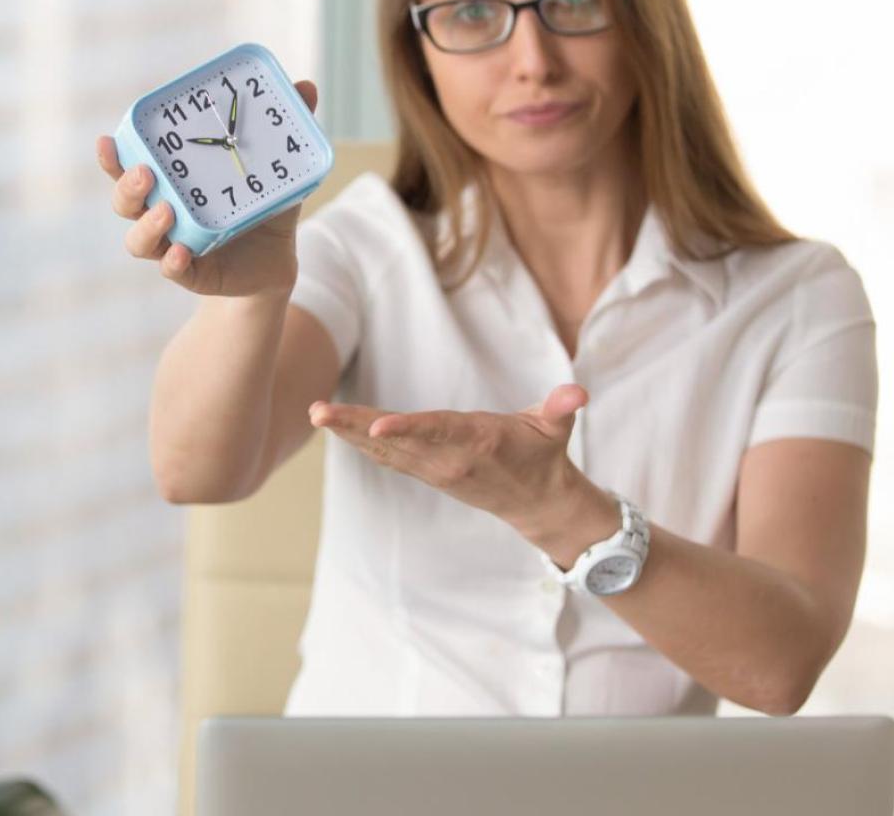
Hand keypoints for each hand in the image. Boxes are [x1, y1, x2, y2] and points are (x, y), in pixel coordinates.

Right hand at [96, 79, 317, 297]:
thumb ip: (283, 131)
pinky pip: (173, 270)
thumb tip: (306, 86)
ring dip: (147, 226)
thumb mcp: (273, 167)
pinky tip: (181, 252)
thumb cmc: (261, 205)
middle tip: (145, 172)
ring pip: (139, 241)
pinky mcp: (192, 274)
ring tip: (166, 210)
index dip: (112, 156)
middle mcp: (161, 213)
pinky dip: (173, 263)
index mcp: (170, 183)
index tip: (108, 140)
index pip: (128, 166)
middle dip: (126, 186)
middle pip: (125, 202)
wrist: (276, 258)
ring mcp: (173, 245)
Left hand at [309, 383, 616, 561]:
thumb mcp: (557, 428)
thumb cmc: (544, 453)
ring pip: (382, 451)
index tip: (375, 427)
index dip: (405, 429)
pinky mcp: (425, 472)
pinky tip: (332, 426)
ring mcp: (433, 470)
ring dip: (346, 432)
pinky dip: (356, 442)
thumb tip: (578, 391)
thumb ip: (561, 407)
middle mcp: (448, 460)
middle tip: (318, 412)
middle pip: (395, 442)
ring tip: (315, 413)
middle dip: (354, 427)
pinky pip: (384, 458)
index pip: (436, 432)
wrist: (536, 503)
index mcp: (477, 442)